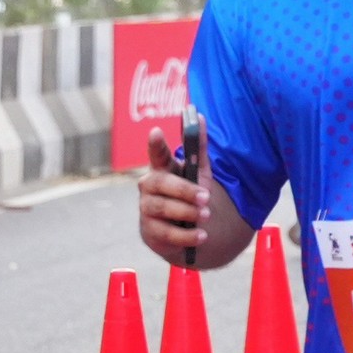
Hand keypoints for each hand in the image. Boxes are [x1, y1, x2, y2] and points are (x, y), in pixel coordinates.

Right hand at [137, 126, 206, 261]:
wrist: (185, 232)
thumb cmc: (189, 196)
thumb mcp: (199, 172)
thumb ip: (199, 147)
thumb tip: (202, 116)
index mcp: (162, 169)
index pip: (156, 154)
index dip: (155, 144)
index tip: (156, 132)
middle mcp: (149, 187)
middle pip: (160, 183)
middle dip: (184, 190)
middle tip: (206, 198)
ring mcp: (146, 209)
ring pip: (162, 207)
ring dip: (186, 212)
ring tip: (206, 216)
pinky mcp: (150, 231)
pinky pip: (166, 233)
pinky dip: (186, 235)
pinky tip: (202, 236)